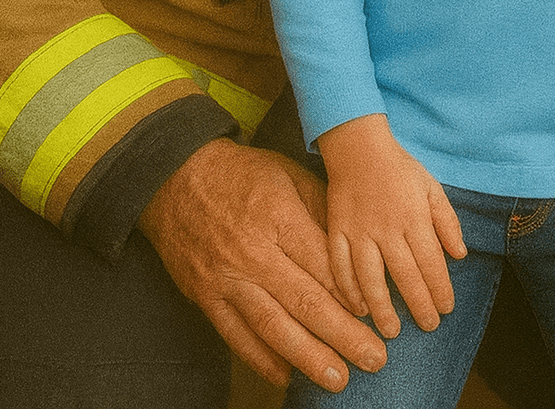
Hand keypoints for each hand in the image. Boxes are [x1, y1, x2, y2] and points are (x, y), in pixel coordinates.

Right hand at [139, 137, 386, 392]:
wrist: (177, 177)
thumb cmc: (243, 174)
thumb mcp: (289, 174)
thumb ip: (322, 209)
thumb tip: (355, 250)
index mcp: (278, 217)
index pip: (322, 265)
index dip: (352, 295)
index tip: (376, 317)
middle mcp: (253, 252)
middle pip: (305, 301)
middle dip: (343, 335)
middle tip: (375, 359)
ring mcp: (227, 278)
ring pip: (273, 326)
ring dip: (309, 357)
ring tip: (338, 380)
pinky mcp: (206, 296)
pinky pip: (236, 335)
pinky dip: (262, 359)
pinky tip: (288, 376)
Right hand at [318, 115, 465, 339]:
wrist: (358, 146)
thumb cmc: (399, 168)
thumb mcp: (431, 186)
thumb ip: (447, 221)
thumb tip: (460, 255)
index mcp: (413, 217)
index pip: (431, 262)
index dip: (440, 289)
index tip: (446, 309)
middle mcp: (387, 228)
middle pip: (405, 275)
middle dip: (418, 305)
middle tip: (427, 326)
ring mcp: (359, 231)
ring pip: (370, 277)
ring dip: (382, 307)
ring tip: (391, 331)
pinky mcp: (337, 230)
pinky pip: (339, 265)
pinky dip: (347, 289)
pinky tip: (357, 308)